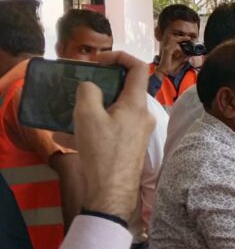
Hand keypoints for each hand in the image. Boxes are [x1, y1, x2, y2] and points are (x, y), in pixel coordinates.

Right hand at [74, 51, 154, 220]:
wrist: (111, 192)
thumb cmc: (102, 152)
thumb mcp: (87, 115)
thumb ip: (89, 91)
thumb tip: (92, 86)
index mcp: (137, 104)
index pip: (138, 67)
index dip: (119, 56)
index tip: (97, 61)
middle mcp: (145, 115)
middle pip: (127, 88)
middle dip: (104, 83)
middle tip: (82, 86)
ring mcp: (141, 131)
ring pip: (120, 107)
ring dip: (99, 104)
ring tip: (75, 111)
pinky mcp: (133, 144)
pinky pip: (117, 124)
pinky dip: (101, 122)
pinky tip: (79, 132)